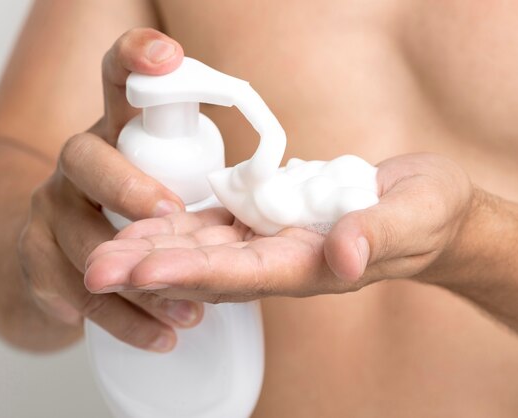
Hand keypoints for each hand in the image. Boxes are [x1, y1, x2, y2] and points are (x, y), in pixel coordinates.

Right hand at [18, 28, 202, 351]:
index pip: (117, 76)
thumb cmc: (136, 208)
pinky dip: (121, 321)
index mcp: (119, 131)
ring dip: (135, 279)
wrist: (55, 251)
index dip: (135, 57)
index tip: (166, 57)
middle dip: (127, 186)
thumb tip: (285, 198)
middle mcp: (78, 159)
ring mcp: (50, 207)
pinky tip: (161, 338)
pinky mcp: (35, 256)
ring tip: (189, 314)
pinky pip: (70, 293)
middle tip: (170, 214)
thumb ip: (206, 172)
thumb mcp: (169, 176)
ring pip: (81, 239)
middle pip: (86, 156)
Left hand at [84, 153, 474, 301]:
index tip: (144, 271)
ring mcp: (266, 240)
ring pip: (199, 247)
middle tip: (93, 271)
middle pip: (205, 269)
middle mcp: (278, 261)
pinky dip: (176, 224)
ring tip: (100, 250)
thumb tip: (342, 256)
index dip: (193, 273)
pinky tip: (141, 221)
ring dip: (150, 247)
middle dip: (149, 269)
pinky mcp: (263, 219)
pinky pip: (212, 224)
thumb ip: (378, 234)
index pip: (243, 274)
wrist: (419, 209)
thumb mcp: (414, 216)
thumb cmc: (425, 215)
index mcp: (309, 266)